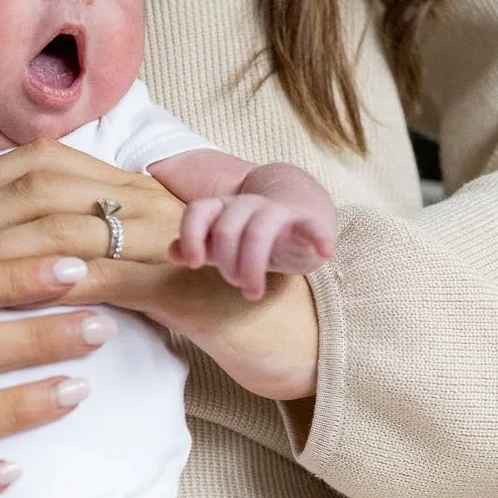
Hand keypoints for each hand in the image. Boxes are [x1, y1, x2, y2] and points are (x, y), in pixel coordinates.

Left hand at [0, 141, 319, 399]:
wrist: (294, 326)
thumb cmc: (211, 300)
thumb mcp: (138, 265)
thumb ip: (85, 249)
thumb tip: (5, 258)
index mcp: (128, 186)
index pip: (38, 160)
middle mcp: (142, 198)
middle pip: (37, 183)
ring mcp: (160, 235)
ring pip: (58, 223)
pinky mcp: (173, 282)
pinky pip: (95, 275)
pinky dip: (41, 288)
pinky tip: (2, 308)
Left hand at [172, 193, 335, 300]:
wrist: (302, 204)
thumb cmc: (257, 232)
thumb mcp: (225, 241)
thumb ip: (199, 245)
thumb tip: (172, 252)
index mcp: (224, 208)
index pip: (199, 210)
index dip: (191, 235)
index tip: (195, 264)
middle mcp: (247, 205)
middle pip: (227, 227)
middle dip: (227, 263)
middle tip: (236, 285)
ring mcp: (278, 211)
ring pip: (258, 230)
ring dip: (253, 265)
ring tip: (253, 293)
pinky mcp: (308, 220)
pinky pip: (312, 226)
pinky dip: (318, 238)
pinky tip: (325, 253)